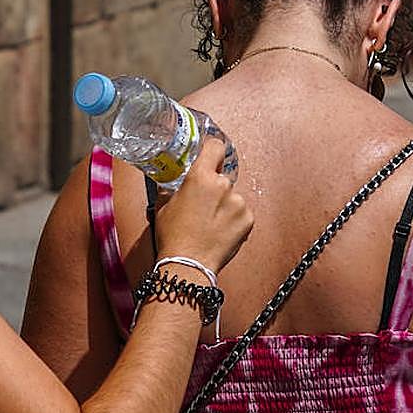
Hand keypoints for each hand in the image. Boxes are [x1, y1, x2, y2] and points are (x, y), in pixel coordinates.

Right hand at [156, 138, 252, 271]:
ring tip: (209, 224)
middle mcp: (223, 185)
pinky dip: (233, 220)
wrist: (188, 265)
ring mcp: (238, 203)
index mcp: (200, 177)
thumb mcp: (164, 205)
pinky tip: (219, 231)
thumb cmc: (174, 237)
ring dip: (224, 206)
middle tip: (202, 205)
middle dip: (214, 187)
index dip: (212, 151)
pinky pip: (241, 212)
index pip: (215, 147)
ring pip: (232, 196)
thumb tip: (172, 179)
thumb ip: (173, 187)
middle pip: (222, 177)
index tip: (210, 156)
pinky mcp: (248, 219)